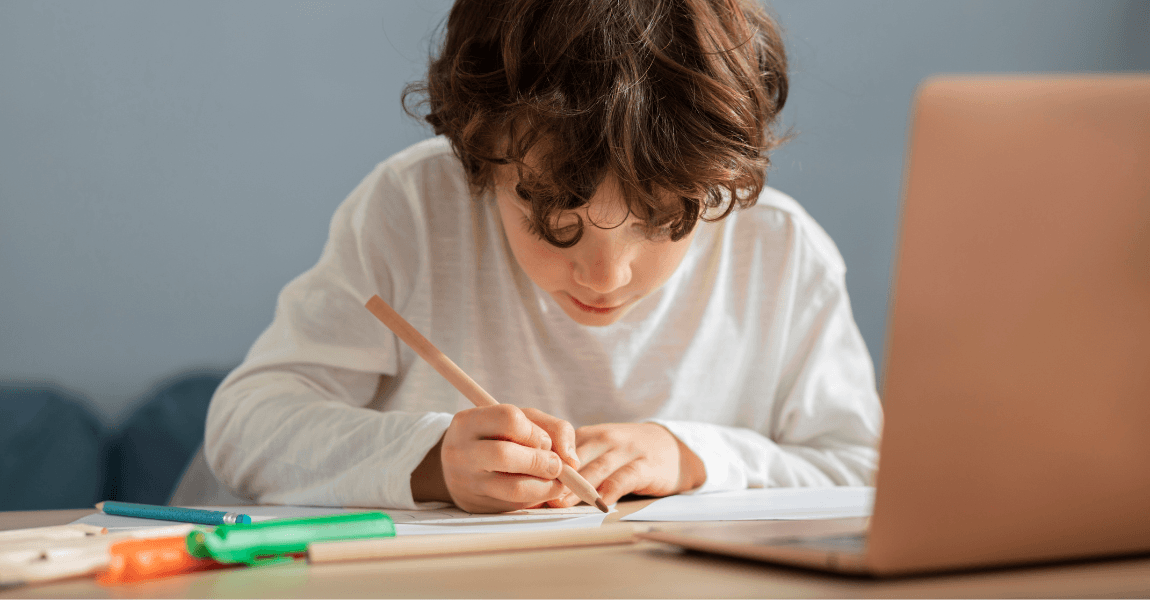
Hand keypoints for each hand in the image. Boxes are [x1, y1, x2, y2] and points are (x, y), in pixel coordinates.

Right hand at [412, 404, 580, 512]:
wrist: (458, 465)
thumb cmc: (497, 437)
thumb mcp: (520, 420)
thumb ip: (553, 429)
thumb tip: (572, 461)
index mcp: (468, 422)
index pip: (509, 419)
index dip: (535, 432)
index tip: (545, 442)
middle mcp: (460, 451)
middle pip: (505, 455)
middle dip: (541, 462)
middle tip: (557, 467)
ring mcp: (465, 481)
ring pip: (513, 488)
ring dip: (546, 486)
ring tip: (557, 482)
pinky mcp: (476, 505)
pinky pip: (514, 505)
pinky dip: (536, 498)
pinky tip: (541, 490)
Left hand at [546, 422, 705, 507]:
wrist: (674, 447)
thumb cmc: (628, 453)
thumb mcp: (600, 449)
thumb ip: (574, 464)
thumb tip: (537, 488)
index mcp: (589, 435)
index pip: (559, 448)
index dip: (541, 465)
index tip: (523, 482)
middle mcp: (605, 439)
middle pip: (573, 458)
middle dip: (553, 477)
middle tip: (533, 494)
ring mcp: (625, 450)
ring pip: (595, 469)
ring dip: (576, 487)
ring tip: (558, 503)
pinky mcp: (645, 465)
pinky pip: (624, 477)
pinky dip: (610, 490)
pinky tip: (599, 502)